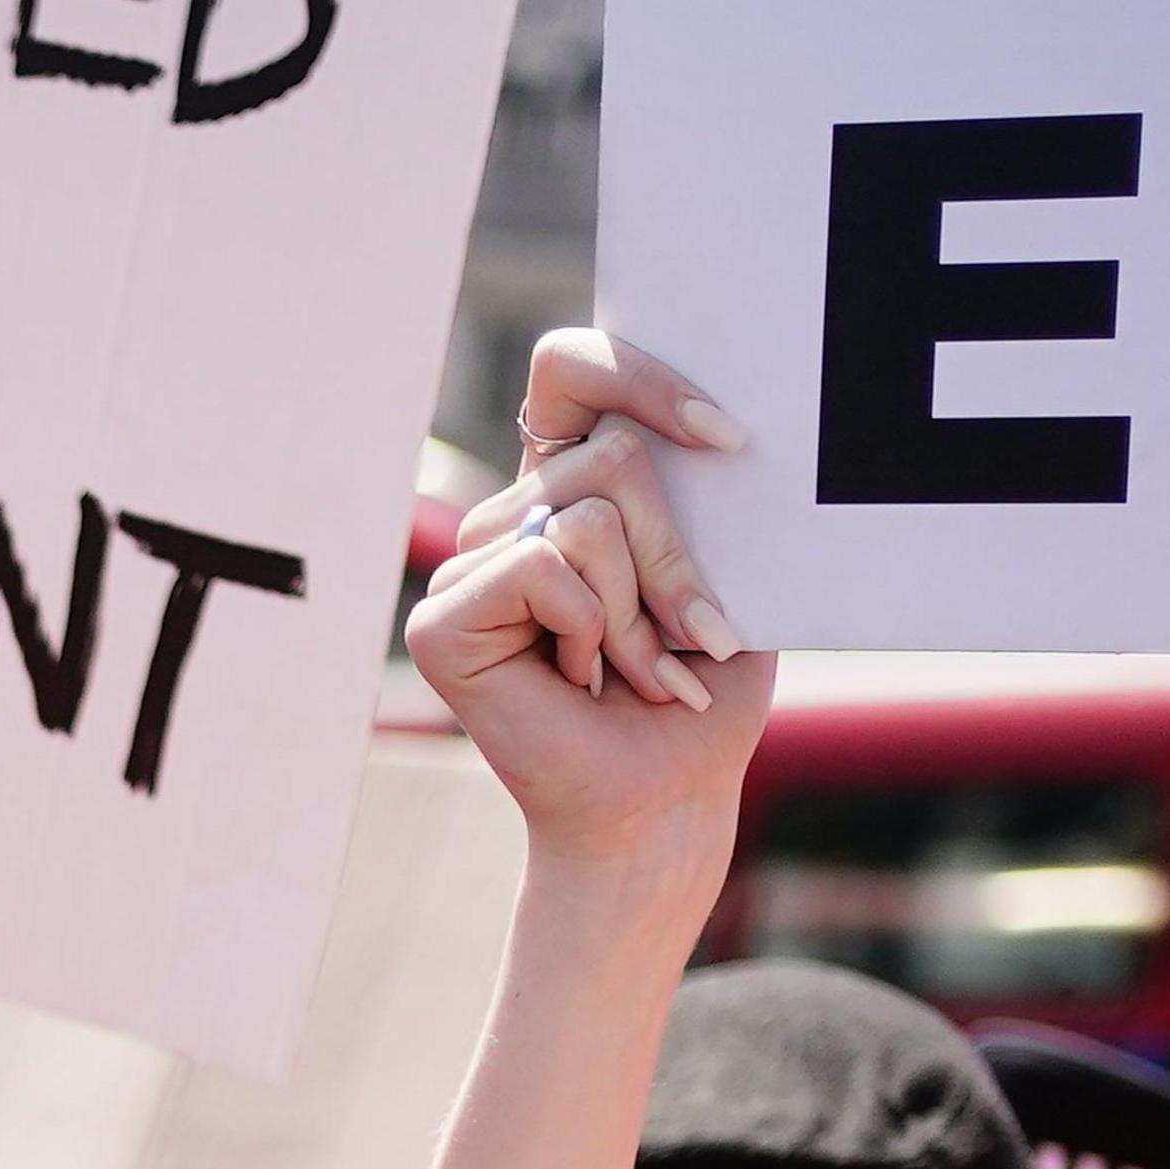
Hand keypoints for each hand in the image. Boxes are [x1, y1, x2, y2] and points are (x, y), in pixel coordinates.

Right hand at [413, 332, 773, 880]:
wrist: (663, 798)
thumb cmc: (701, 692)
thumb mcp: (723, 575)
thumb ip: (689, 499)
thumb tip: (685, 437)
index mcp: (569, 488)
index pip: (573, 370)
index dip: (641, 378)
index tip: (728, 440)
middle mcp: (511, 516)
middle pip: (611, 457)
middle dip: (675, 556)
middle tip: (690, 634)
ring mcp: (468, 564)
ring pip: (587, 518)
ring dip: (641, 610)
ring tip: (636, 671)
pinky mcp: (441, 618)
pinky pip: (542, 566)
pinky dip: (590, 629)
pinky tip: (581, 679)